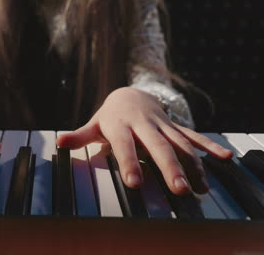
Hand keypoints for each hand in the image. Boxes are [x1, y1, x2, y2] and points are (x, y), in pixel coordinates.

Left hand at [57, 87, 232, 194]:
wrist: (131, 93)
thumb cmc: (110, 115)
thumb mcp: (94, 123)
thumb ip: (80, 135)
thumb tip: (59, 142)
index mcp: (121, 125)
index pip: (125, 145)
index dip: (130, 163)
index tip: (135, 183)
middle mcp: (145, 125)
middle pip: (158, 146)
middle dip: (169, 168)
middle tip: (179, 190)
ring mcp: (163, 125)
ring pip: (180, 143)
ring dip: (192, 164)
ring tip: (200, 185)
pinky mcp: (175, 126)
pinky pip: (194, 136)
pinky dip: (209, 147)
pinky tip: (225, 158)